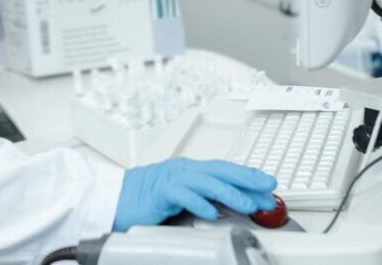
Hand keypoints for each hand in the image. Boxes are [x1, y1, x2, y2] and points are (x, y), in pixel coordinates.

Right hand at [112, 158, 276, 231]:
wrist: (112, 200)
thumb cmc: (144, 201)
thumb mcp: (181, 198)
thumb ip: (204, 198)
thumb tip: (233, 205)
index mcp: (188, 170)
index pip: (224, 170)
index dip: (248, 175)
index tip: (269, 184)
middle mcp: (182, 170)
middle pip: (220, 170)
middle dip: (247, 179)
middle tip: (268, 188)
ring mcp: (169, 179)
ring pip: (205, 182)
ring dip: (229, 193)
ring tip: (247, 205)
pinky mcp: (157, 192)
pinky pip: (180, 195)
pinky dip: (197, 202)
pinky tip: (211, 212)